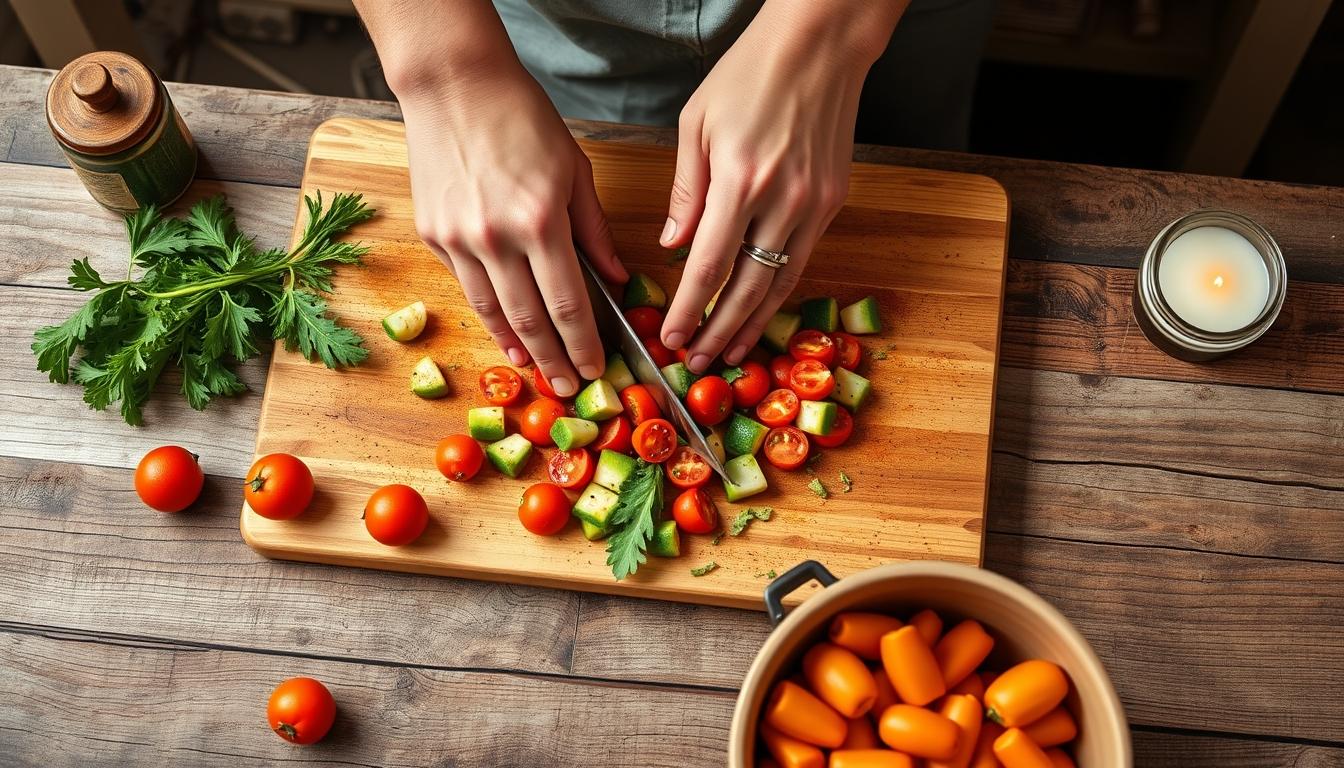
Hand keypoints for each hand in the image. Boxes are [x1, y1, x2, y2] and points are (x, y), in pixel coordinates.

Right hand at [398, 63, 626, 396]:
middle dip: (554, 361)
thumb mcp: (574, 169)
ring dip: (518, 350)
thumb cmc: (522, 117)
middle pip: (531, 319)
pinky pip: (467, 288)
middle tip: (570, 390)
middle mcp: (498, 237)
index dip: (584, 345)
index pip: (569, 303)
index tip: (596, 369)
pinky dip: (489, 318)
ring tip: (537, 374)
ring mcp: (460, 239)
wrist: (454, 84)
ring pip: (494, 312)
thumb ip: (594, 230)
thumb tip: (616, 280)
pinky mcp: (434, 234)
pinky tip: (504, 337)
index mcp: (542, 220)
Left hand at [658, 1, 902, 372]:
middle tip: (697, 363)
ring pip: (780, 282)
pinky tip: (760, 310)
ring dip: (752, 323)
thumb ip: (686, 192)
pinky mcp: (832, 201)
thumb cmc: (750, 73)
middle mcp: (781, 199)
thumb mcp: (695, 124)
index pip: (708, 266)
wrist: (820, 45)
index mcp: (739, 179)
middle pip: (747, 287)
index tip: (672, 337)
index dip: (689, 310)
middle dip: (718, 331)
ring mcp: (812, 204)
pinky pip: (802, 258)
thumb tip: (674, 246)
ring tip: (730, 352)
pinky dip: (779, 291)